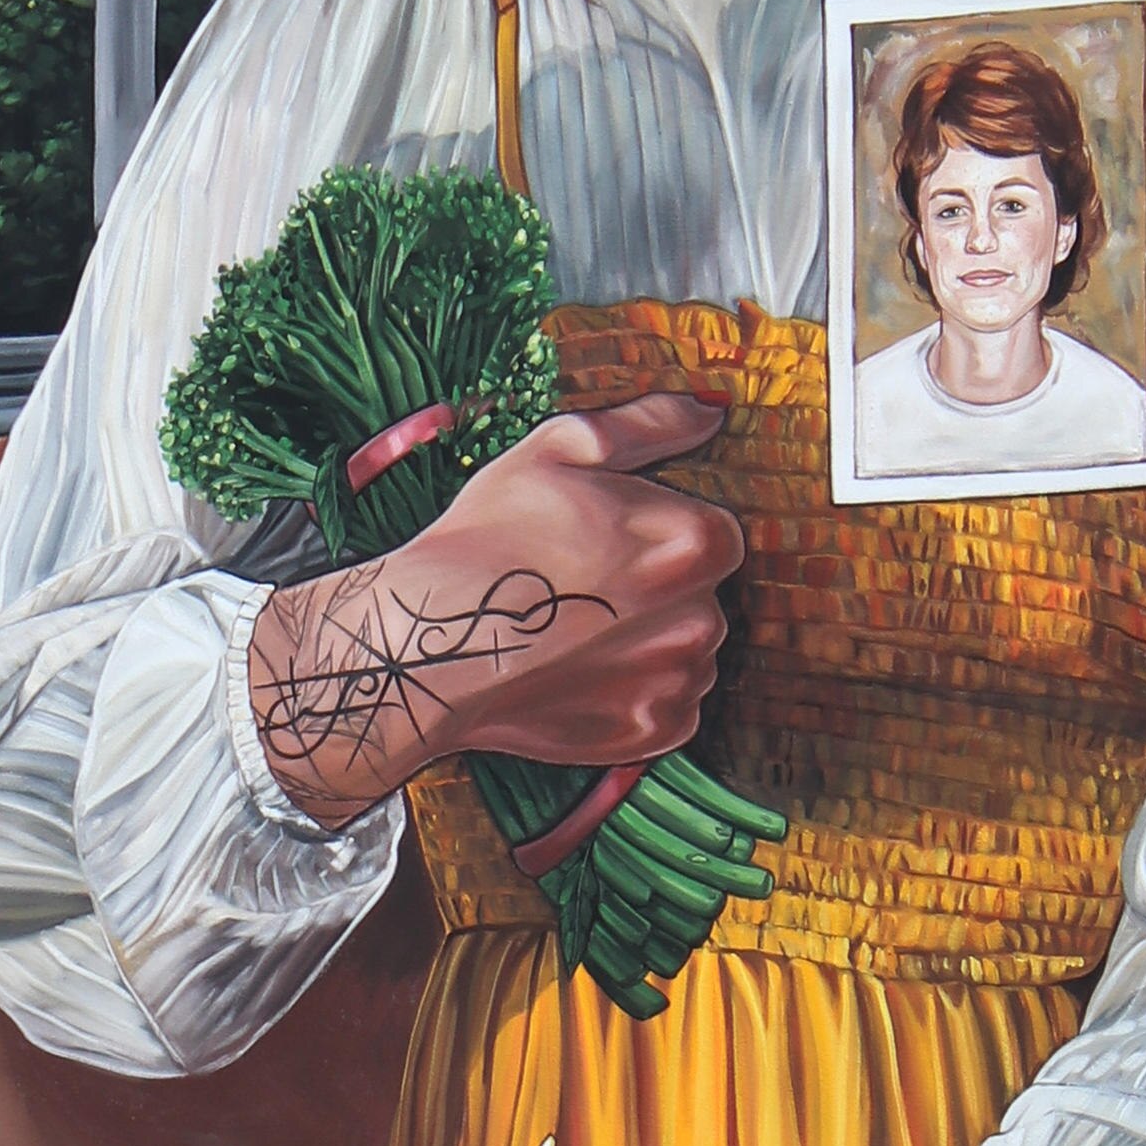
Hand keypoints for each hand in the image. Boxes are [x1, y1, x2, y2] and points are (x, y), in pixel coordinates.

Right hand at [248, 392, 739, 826]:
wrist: (430, 645)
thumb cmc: (488, 538)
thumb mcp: (559, 448)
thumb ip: (650, 425)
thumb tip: (712, 413)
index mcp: (693, 543)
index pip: (715, 531)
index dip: (658, 531)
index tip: (608, 539)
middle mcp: (702, 618)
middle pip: (700, 592)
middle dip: (656, 586)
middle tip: (583, 584)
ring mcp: (677, 681)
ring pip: (686, 648)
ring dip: (649, 639)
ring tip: (578, 628)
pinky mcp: (653, 732)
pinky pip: (669, 702)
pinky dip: (636, 690)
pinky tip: (581, 669)